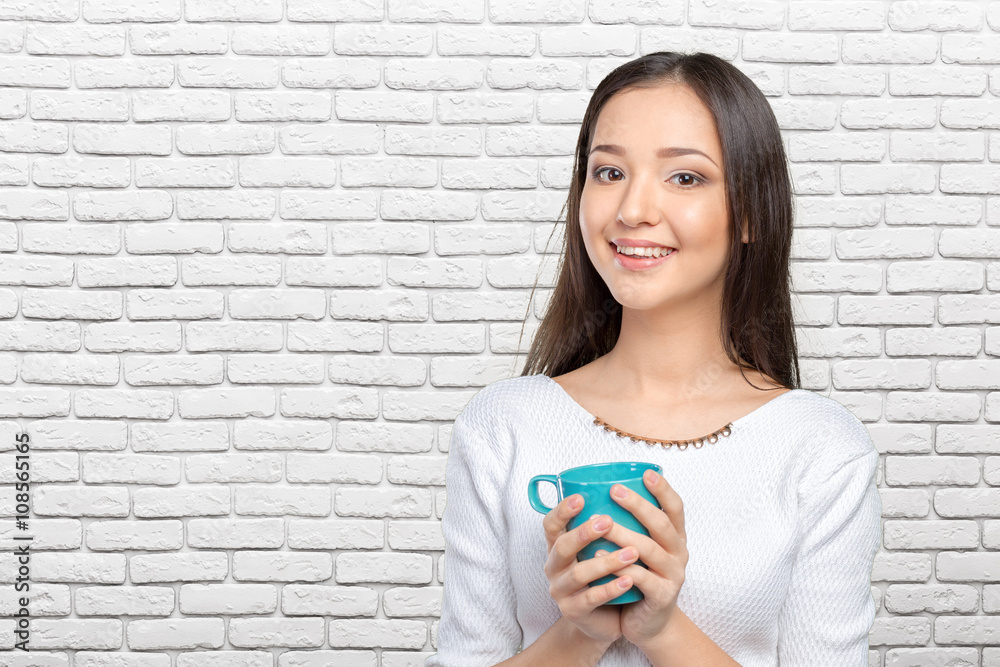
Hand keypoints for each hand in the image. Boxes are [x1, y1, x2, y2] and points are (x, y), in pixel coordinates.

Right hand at [542, 494, 636, 645]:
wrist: (604, 621)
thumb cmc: (604, 577)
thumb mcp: (598, 550)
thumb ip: (604, 528)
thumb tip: (626, 490)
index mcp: (558, 547)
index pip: (551, 525)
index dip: (561, 511)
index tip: (580, 497)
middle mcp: (555, 567)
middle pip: (562, 547)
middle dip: (583, 533)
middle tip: (607, 521)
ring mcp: (561, 591)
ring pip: (578, 574)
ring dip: (606, 562)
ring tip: (632, 553)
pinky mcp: (573, 611)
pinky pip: (591, 598)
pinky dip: (610, 588)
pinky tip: (629, 580)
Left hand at [597, 469, 688, 650]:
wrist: (649, 624)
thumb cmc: (641, 579)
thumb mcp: (643, 550)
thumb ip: (634, 527)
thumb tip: (605, 492)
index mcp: (675, 538)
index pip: (676, 509)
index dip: (664, 490)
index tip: (647, 473)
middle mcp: (679, 554)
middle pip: (661, 524)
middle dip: (638, 505)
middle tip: (614, 490)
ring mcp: (673, 576)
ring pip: (648, 550)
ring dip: (623, 534)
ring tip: (601, 522)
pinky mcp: (662, 596)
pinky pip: (640, 578)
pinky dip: (620, 566)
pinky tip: (601, 554)